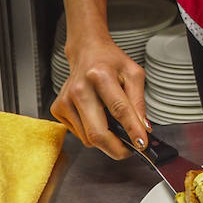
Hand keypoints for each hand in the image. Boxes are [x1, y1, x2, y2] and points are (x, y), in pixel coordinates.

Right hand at [50, 33, 147, 159]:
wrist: (87, 52)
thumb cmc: (111, 62)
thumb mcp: (133, 75)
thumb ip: (139, 102)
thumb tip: (144, 129)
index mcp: (100, 75)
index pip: (119, 110)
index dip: (132, 130)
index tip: (141, 144)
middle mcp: (79, 89)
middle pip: (97, 132)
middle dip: (116, 148)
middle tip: (130, 150)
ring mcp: (65, 100)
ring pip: (88, 138)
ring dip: (105, 140)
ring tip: (114, 126)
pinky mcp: (58, 109)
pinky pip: (79, 134)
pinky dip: (92, 133)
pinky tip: (97, 117)